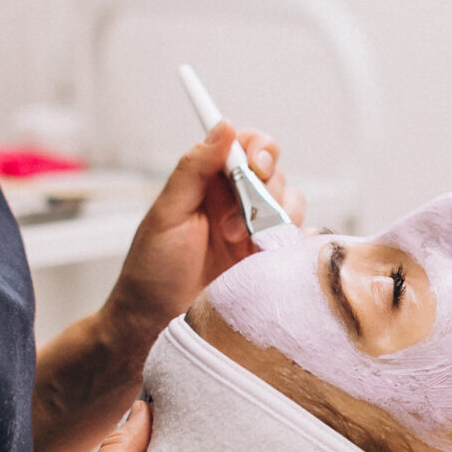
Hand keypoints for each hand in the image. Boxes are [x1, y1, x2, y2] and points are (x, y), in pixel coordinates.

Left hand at [104, 122, 306, 333]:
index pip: (245, 145)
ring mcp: (255, 232)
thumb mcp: (167, 213)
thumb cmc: (151, 271)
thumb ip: (194, 168)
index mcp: (209, 183)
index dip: (257, 147)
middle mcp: (236, 202)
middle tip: (236, 219)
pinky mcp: (269, 260)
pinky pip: (300, 239)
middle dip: (262, 190)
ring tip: (238, 245)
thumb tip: (224, 126)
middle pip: (274, 172)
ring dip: (272, 219)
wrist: (155, 326)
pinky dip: (296, 241)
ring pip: (291, 202)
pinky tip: (273, 255)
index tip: (253, 164)